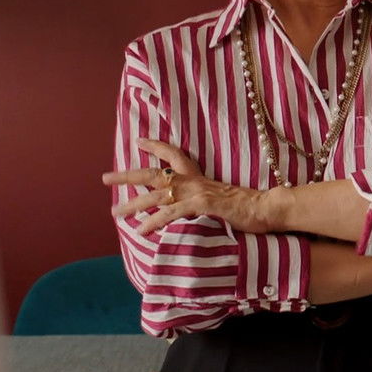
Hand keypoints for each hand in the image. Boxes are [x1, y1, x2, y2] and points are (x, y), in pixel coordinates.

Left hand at [103, 138, 276, 235]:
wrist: (266, 208)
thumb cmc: (248, 206)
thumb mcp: (221, 200)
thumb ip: (203, 201)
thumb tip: (190, 209)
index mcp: (199, 177)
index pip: (174, 154)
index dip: (155, 147)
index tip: (138, 141)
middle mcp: (194, 181)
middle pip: (154, 173)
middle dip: (128, 175)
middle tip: (105, 178)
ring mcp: (197, 193)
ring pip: (157, 195)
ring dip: (133, 204)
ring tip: (115, 213)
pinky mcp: (202, 206)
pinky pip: (171, 213)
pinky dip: (154, 221)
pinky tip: (141, 230)